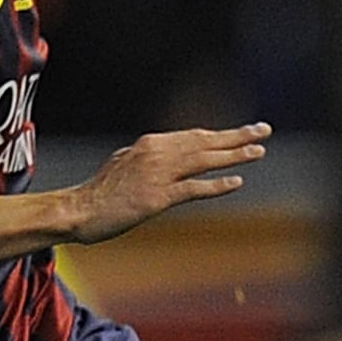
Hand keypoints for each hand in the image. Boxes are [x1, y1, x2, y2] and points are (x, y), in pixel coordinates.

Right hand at [59, 124, 269, 243]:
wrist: (78, 210)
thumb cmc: (100, 193)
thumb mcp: (125, 164)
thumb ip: (148, 159)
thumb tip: (166, 157)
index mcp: (150, 144)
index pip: (193, 136)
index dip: (221, 134)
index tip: (244, 132)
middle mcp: (156, 153)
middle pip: (204, 142)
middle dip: (236, 136)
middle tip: (263, 130)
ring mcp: (157, 174)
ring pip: (203, 160)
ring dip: (233, 155)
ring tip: (258, 152)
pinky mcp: (156, 197)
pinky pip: (193, 188)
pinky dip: (216, 184)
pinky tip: (237, 182)